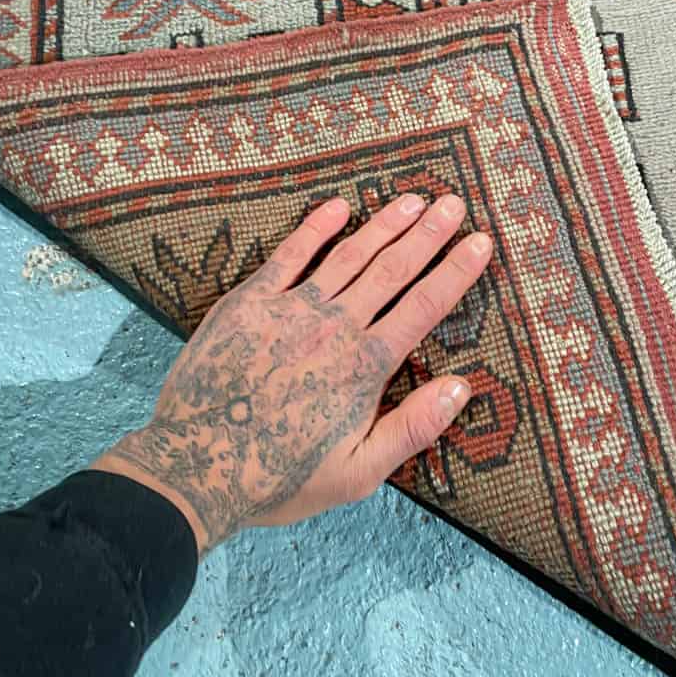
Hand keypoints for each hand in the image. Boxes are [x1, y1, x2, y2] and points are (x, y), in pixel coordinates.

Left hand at [92, 193, 491, 554]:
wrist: (194, 466)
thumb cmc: (280, 477)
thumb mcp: (358, 473)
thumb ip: (412, 427)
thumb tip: (462, 387)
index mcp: (364, 366)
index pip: (423, 307)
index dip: (456, 272)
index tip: (481, 242)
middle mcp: (334, 327)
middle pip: (393, 270)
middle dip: (428, 234)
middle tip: (453, 203)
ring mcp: (291, 309)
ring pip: (349, 255)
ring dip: (384, 224)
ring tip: (412, 199)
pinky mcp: (249, 302)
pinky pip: (289, 255)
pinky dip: (316, 228)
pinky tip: (339, 206)